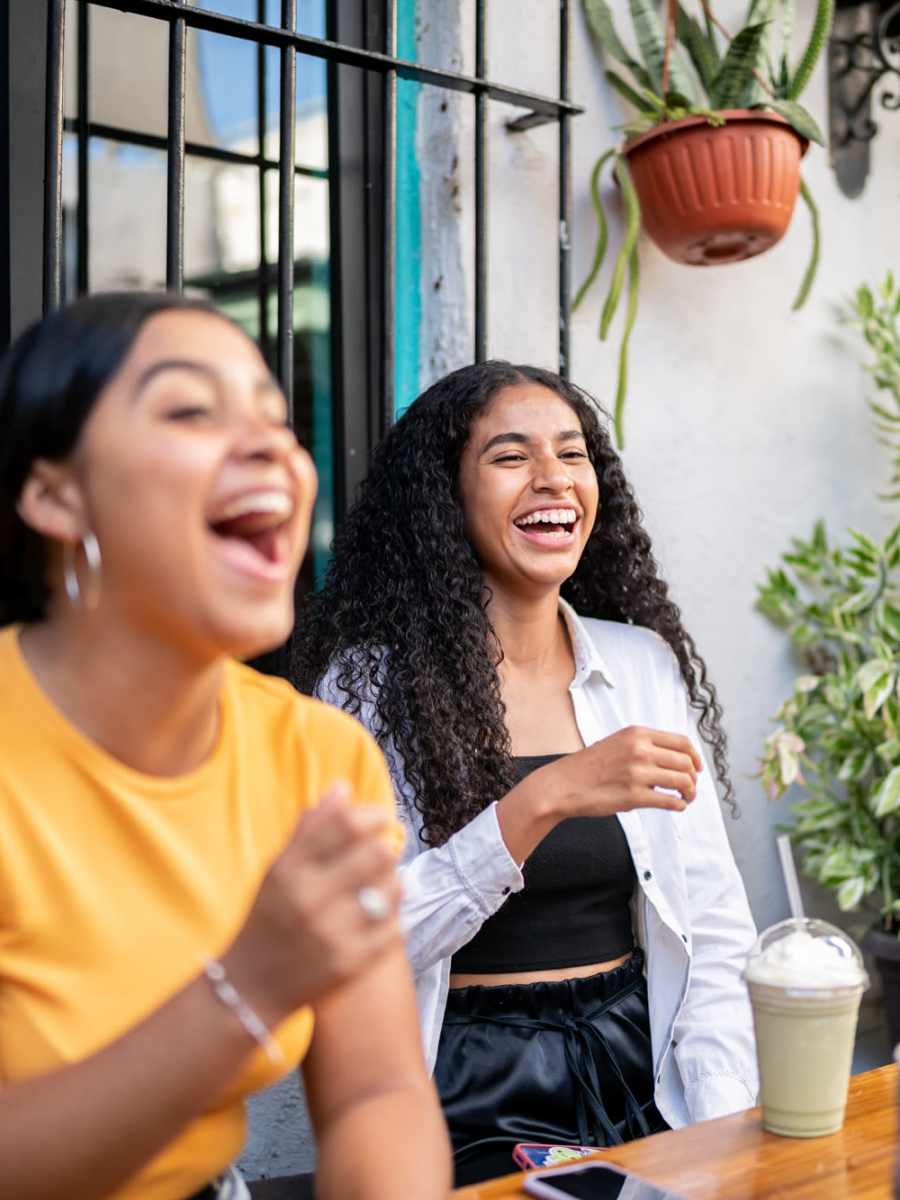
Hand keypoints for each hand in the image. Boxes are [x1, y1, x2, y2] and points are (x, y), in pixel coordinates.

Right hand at [221, 784, 402, 1026]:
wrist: (250, 987)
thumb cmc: (268, 918)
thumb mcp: (277, 870)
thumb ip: (309, 829)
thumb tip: (342, 787)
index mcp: (288, 870)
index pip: (345, 825)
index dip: (372, 814)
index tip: (380, 817)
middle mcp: (309, 899)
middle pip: (375, 854)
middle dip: (386, 847)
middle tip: (384, 850)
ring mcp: (332, 932)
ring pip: (390, 889)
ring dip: (392, 880)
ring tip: (383, 881)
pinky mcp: (350, 962)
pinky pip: (393, 926)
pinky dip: (391, 915)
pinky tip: (381, 912)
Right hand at [498, 727, 700, 863]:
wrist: (563, 784)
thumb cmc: (590, 766)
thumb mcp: (618, 742)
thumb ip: (645, 745)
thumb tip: (676, 758)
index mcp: (637, 734)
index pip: (682, 742)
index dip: (696, 757)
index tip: (698, 768)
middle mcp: (640, 750)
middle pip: (685, 763)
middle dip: (694, 777)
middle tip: (691, 787)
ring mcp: (638, 774)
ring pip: (682, 782)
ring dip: (690, 793)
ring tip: (686, 798)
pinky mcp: (634, 796)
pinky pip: (670, 802)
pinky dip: (679, 805)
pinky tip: (677, 806)